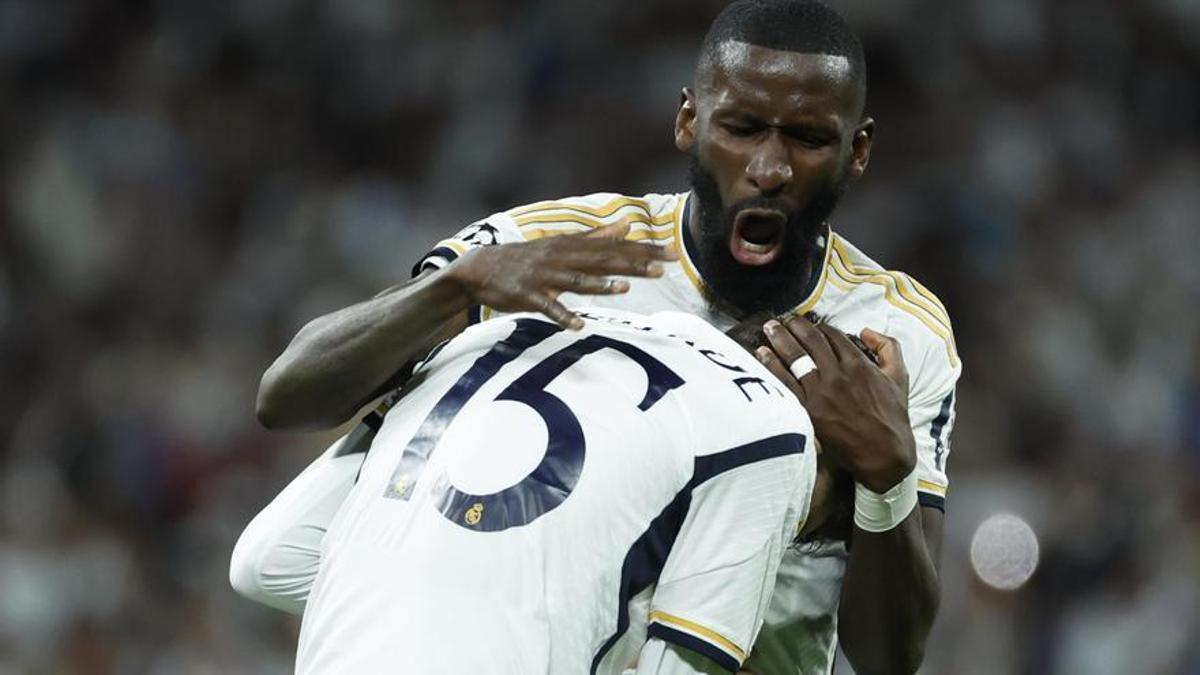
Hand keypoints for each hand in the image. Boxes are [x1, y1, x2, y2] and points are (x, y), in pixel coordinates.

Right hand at [445, 220, 677, 328]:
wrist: (479, 269)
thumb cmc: (527, 258)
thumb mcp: (563, 244)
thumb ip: (597, 236)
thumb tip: (627, 224)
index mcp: (572, 246)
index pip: (615, 248)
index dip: (644, 250)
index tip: (672, 253)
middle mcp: (561, 257)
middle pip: (603, 260)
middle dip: (633, 263)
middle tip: (664, 267)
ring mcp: (543, 276)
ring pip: (575, 280)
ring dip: (599, 285)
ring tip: (624, 288)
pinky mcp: (527, 295)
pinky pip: (547, 307)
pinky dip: (562, 315)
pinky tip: (578, 325)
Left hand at [755, 317, 914, 492]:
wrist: (883, 453)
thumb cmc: (892, 416)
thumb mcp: (899, 376)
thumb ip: (888, 347)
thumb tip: (866, 331)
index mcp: (858, 364)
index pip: (832, 336)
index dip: (817, 326)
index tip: (808, 324)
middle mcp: (838, 375)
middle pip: (810, 341)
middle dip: (794, 326)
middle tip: (783, 320)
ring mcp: (822, 392)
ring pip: (795, 357)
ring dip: (780, 339)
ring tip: (769, 328)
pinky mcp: (809, 410)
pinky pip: (786, 382)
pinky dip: (772, 365)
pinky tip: (762, 354)